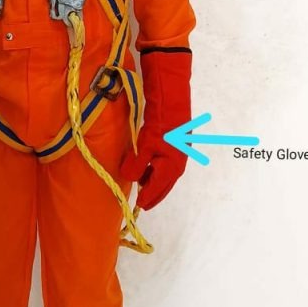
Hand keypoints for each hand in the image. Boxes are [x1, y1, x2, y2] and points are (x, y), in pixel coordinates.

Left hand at [120, 50, 191, 209]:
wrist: (172, 100)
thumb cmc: (160, 124)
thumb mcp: (145, 145)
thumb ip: (136, 165)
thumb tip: (129, 179)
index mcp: (172, 168)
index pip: (157, 189)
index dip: (147, 199)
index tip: (137, 207)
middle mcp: (177, 164)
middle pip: (164, 185)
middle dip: (152, 193)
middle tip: (141, 202)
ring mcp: (178, 155)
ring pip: (164, 175)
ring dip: (153, 181)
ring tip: (141, 184)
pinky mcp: (175, 146)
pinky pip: (164, 165)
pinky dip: (155, 171)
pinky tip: (147, 168)